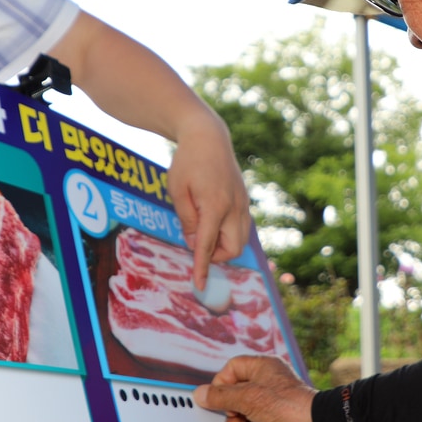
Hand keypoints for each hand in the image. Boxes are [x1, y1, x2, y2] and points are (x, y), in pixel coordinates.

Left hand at [167, 111, 250, 289]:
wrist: (209, 136)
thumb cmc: (187, 161)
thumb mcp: (177, 190)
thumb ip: (187, 219)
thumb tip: (195, 244)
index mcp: (215, 206)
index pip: (207, 246)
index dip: (202, 267)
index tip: (199, 285)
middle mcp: (234, 207)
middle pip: (232, 248)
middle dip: (215, 255)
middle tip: (197, 244)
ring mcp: (243, 203)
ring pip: (241, 240)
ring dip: (224, 245)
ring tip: (203, 231)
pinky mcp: (244, 200)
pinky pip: (242, 227)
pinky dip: (229, 233)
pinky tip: (213, 222)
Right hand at [193, 356, 318, 421]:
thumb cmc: (289, 406)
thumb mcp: (247, 399)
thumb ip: (222, 397)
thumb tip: (201, 393)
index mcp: (262, 366)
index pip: (231, 369)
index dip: (221, 385)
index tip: (217, 400)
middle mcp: (268, 378)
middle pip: (236, 391)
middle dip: (230, 410)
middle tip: (230, 420)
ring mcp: (273, 396)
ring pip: (244, 407)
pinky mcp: (277, 412)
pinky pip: (255, 417)